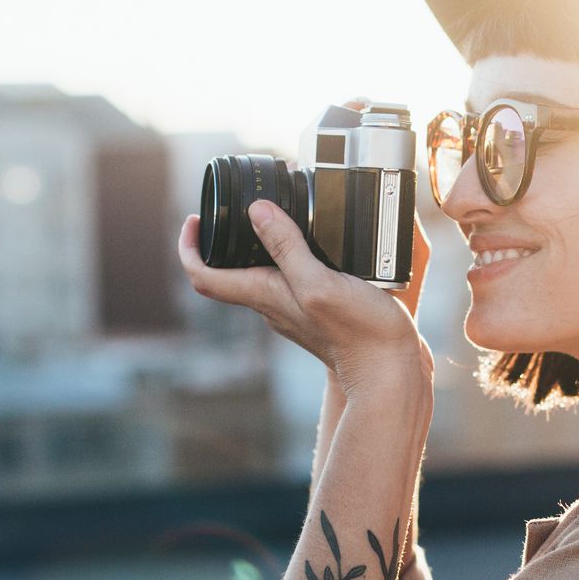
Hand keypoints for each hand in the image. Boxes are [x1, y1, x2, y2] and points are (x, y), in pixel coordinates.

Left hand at [180, 202, 433, 398]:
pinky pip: (291, 277)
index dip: (189, 247)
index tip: (195, 220)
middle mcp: (272, 304)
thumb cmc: (358, 333)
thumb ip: (288, 248)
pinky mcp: (318, 309)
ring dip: (259, 244)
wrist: (389, 370)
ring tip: (274, 213)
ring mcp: (294, 309)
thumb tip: (256, 212)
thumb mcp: (319, 283)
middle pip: (228, 273)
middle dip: (222, 240)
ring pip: (260, 273)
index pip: (204, 276)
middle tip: (229, 209)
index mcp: (264, 296)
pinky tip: (314, 239)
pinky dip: (291, 253)